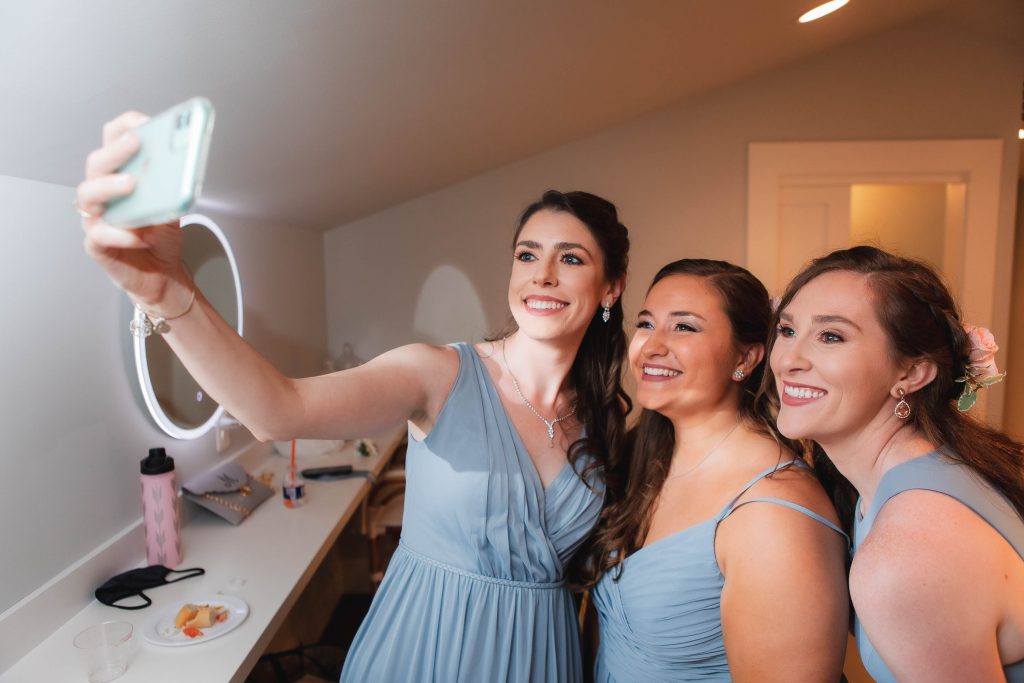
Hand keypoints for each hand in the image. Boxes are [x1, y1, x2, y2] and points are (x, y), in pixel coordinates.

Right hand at [78, 111, 188, 310]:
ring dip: (109, 186)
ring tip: (132, 184)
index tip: (142, 121)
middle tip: (136, 143)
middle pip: (97, 163)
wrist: (162, 274)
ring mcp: (96, 217)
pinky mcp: (97, 244)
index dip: (124, 127)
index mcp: (120, 174)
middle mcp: (102, 192)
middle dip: (116, 150)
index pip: (112, 140)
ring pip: (88, 194)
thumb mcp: (173, 205)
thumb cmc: (161, 235)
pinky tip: (141, 234)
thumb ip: (174, 185)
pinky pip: (100, 235)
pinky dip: (121, 233)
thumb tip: (184, 164)